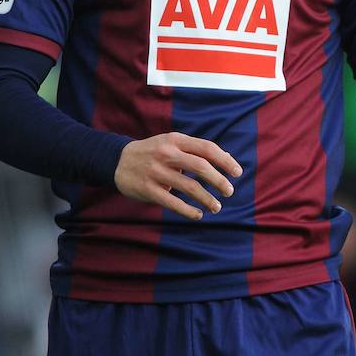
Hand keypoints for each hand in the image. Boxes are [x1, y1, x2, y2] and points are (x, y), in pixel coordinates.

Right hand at [114, 132, 242, 220]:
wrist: (117, 160)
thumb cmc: (153, 152)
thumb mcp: (172, 143)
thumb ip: (195, 150)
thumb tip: (226, 159)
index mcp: (175, 140)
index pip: (206, 148)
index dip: (225, 160)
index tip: (237, 172)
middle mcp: (167, 154)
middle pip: (200, 166)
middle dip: (219, 180)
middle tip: (229, 191)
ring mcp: (156, 172)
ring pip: (189, 187)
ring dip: (207, 199)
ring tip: (217, 207)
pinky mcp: (148, 189)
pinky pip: (173, 202)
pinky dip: (188, 210)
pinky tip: (198, 214)